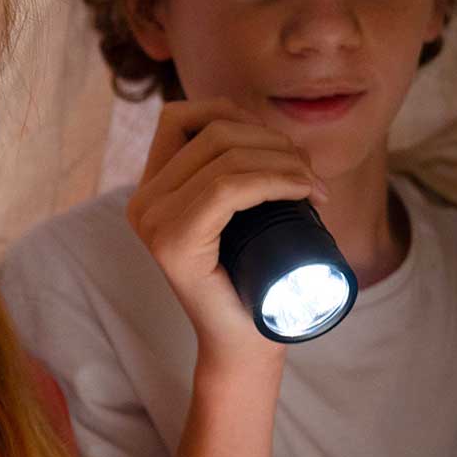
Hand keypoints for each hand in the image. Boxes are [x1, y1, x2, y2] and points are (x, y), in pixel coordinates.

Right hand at [126, 98, 327, 367]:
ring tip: (313, 187)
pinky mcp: (174, 243)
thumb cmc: (252, 278)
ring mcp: (153, 223)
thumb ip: (232, 174)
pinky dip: (274, 180)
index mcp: (151, 191)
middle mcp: (142, 202)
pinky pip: (227, 188)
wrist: (245, 342)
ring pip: (225, 156)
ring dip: (284, 161)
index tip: (281, 149)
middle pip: (212, 130)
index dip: (238, 115)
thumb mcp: (239, 214)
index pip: (182, 116)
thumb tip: (265, 129)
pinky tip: (301, 191)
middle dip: (274, 141)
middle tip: (310, 175)